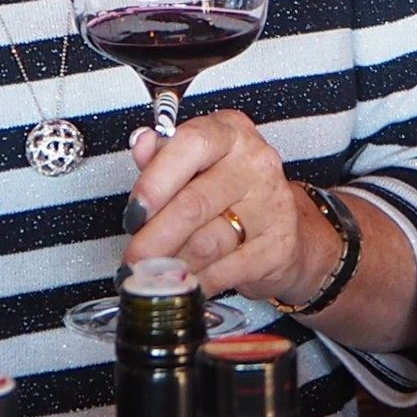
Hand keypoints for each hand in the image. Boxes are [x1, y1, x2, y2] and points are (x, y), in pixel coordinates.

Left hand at [127, 109, 335, 307]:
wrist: (283, 226)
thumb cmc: (231, 190)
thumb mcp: (198, 163)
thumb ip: (164, 155)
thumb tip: (141, 144)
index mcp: (231, 132)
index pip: (191, 145)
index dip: (155, 181)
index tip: (134, 212)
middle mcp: (256, 163)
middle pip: (194, 204)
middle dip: (154, 237)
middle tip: (133, 258)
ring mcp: (271, 204)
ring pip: (207, 242)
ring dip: (171, 264)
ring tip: (152, 273)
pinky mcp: (278, 246)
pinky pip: (225, 271)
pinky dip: (197, 282)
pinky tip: (182, 284)